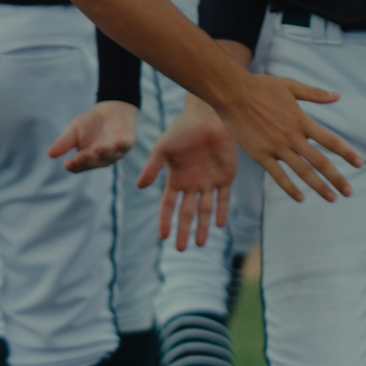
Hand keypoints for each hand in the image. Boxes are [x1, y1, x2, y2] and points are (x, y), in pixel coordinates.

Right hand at [49, 101, 137, 172]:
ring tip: (96, 148)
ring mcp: (115, 152)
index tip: (67, 163)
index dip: (74, 166)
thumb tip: (50, 154)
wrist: (110, 110)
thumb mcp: (74, 130)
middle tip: (80, 157)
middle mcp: (101, 158)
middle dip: (87, 160)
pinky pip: (125, 146)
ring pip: (110, 156)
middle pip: (94, 163)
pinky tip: (117, 142)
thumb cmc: (90, 123)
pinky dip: (121, 145)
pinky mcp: (127, 142)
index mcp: (87, 158)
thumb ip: (64, 142)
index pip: (79, 166)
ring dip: (103, 153)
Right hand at [142, 98, 240, 248]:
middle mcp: (192, 183)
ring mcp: (210, 181)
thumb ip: (152, 167)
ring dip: (203, 227)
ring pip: (206, 210)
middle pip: (187, 213)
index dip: (165, 221)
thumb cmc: (182, 129)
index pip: (169, 205)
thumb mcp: (162, 148)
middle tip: (181, 249)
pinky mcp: (226, 176)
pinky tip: (218, 224)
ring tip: (200, 244)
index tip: (163, 236)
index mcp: (176, 179)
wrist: (207, 116)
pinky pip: (224, 198)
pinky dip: (221, 211)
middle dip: (184, 231)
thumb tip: (139, 187)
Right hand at [207, 70, 359, 208]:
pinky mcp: (260, 154)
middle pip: (320, 161)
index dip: (347, 153)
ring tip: (331, 198)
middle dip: (337, 178)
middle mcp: (292, 136)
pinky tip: (300, 198)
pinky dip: (290, 188)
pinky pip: (278, 175)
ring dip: (318, 187)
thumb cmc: (262, 87)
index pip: (330, 140)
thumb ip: (315, 94)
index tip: (360, 163)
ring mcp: (276, 147)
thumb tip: (338, 96)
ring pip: (302, 172)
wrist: (232, 92)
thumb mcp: (291, 86)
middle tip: (350, 192)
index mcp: (302, 120)